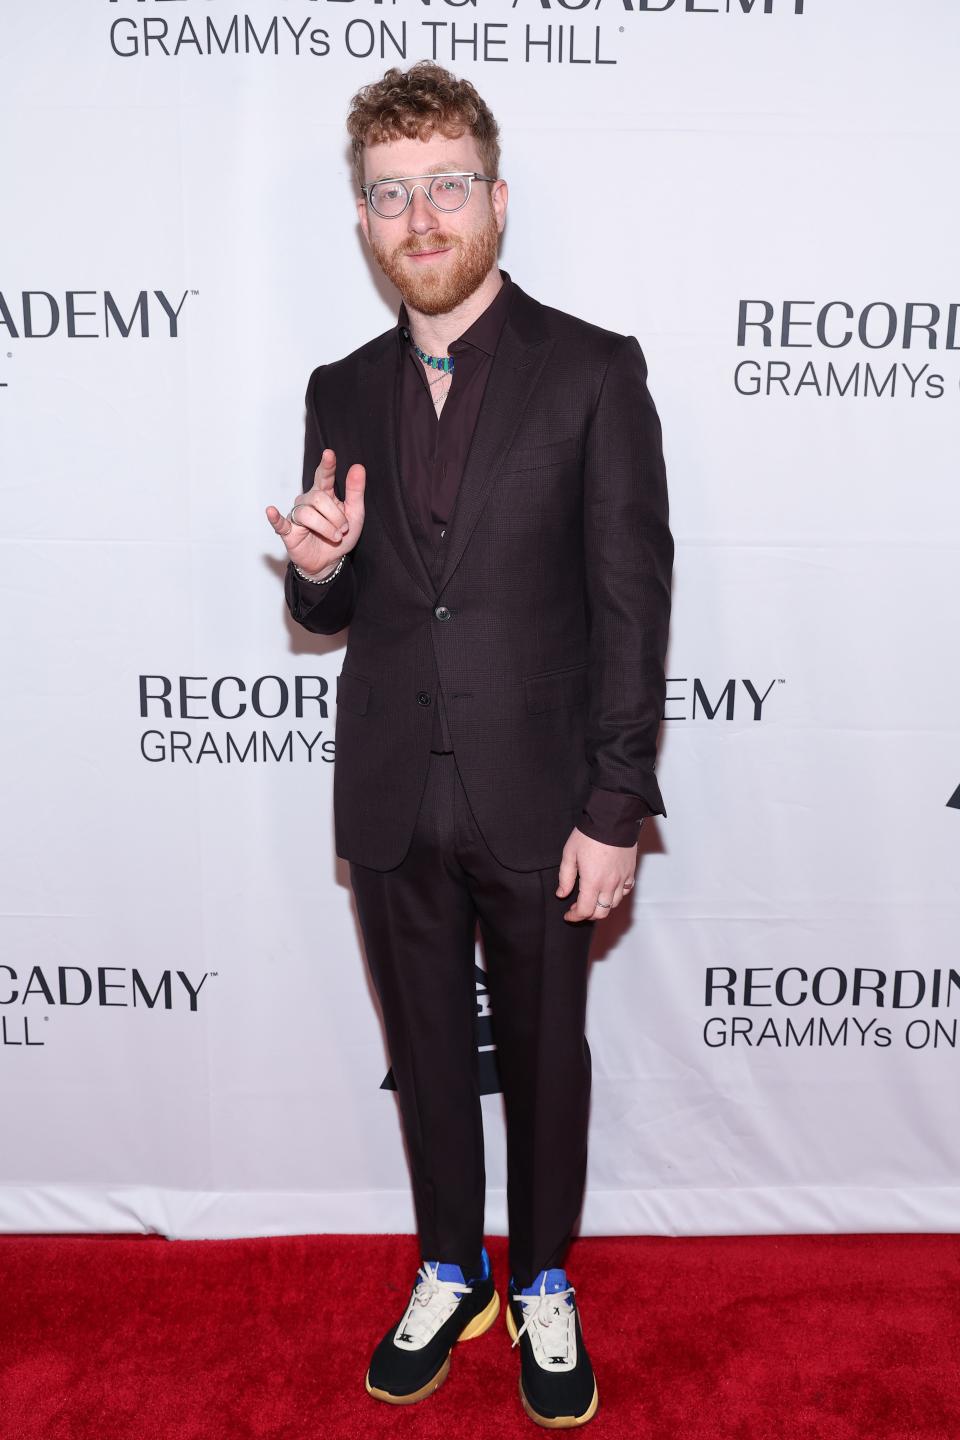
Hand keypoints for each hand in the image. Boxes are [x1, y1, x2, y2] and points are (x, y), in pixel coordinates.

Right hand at [265, 448, 365, 578]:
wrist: (331, 561)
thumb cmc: (341, 534)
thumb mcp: (355, 513)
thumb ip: (355, 491)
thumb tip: (358, 466)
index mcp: (324, 494)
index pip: (324, 476)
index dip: (327, 466)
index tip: (329, 454)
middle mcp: (308, 501)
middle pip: (318, 498)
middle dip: (335, 515)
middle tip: (343, 529)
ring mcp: (297, 515)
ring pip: (307, 514)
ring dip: (325, 527)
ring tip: (335, 537)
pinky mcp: (288, 531)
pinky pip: (280, 523)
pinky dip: (275, 518)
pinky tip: (271, 511)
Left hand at [556, 828, 636, 921]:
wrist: (613, 819)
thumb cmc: (589, 834)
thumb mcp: (569, 854)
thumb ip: (565, 877)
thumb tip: (561, 894)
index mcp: (592, 882)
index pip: (585, 911)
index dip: (575, 917)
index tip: (568, 914)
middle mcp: (609, 884)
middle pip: (601, 913)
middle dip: (588, 915)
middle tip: (578, 908)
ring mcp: (622, 879)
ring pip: (614, 904)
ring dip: (602, 907)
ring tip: (592, 899)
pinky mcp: (630, 872)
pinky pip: (625, 891)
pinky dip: (616, 895)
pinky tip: (608, 889)